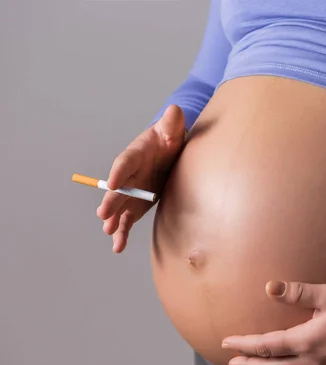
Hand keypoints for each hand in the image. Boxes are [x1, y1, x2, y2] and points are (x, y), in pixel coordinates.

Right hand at [96, 105, 185, 252]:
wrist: (170, 153)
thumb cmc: (169, 139)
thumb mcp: (172, 130)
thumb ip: (172, 123)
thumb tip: (175, 111)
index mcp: (135, 154)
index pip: (124, 162)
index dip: (118, 172)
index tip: (113, 183)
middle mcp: (128, 175)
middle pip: (119, 189)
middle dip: (112, 201)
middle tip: (103, 213)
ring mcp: (131, 192)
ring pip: (120, 208)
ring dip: (114, 220)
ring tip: (109, 232)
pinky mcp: (136, 206)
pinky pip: (127, 220)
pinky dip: (122, 233)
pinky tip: (118, 246)